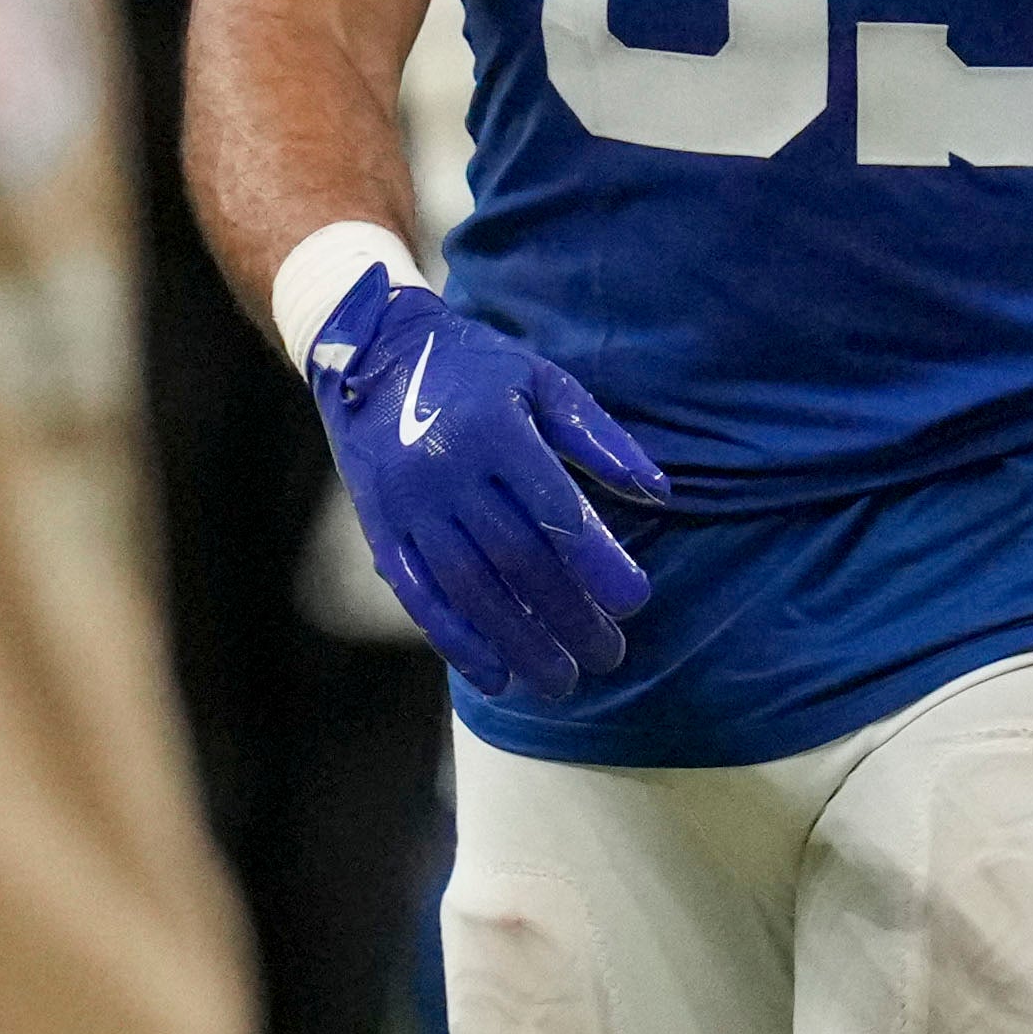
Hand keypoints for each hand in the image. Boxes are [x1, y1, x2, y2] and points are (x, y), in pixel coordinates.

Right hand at [297, 264, 666, 703]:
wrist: (372, 352)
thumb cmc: (476, 369)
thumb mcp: (543, 381)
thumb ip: (601, 438)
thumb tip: (660, 494)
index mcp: (495, 431)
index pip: (556, 512)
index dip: (598, 563)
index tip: (635, 602)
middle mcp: (448, 470)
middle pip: (517, 560)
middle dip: (567, 616)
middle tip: (610, 657)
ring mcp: (409, 504)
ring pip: (469, 588)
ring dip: (518, 642)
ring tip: (562, 681)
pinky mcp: (380, 527)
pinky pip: (418, 595)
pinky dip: (457, 640)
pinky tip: (494, 675)